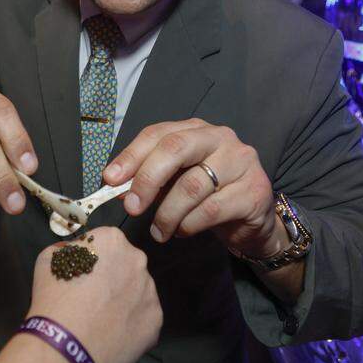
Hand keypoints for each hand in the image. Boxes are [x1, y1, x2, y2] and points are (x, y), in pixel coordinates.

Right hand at [26, 227, 161, 362]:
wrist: (66, 347)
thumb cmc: (54, 300)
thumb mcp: (47, 260)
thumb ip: (66, 249)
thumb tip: (74, 253)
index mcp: (113, 241)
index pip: (105, 242)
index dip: (92, 258)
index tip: (82, 274)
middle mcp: (138, 261)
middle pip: (126, 264)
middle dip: (113, 276)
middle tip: (92, 297)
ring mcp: (150, 292)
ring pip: (137, 291)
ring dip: (124, 299)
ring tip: (102, 318)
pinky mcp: (156, 320)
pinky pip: (143, 317)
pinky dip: (131, 323)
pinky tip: (112, 332)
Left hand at [105, 118, 287, 257]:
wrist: (253, 220)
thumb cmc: (208, 197)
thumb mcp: (175, 184)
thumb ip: (150, 181)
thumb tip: (117, 187)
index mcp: (196, 130)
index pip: (157, 134)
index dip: (131, 156)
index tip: (109, 180)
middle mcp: (220, 138)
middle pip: (175, 149)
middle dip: (147, 180)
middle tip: (132, 208)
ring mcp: (241, 162)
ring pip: (191, 186)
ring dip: (168, 214)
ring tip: (159, 231)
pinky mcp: (254, 190)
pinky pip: (211, 210)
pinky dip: (189, 225)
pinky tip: (183, 231)